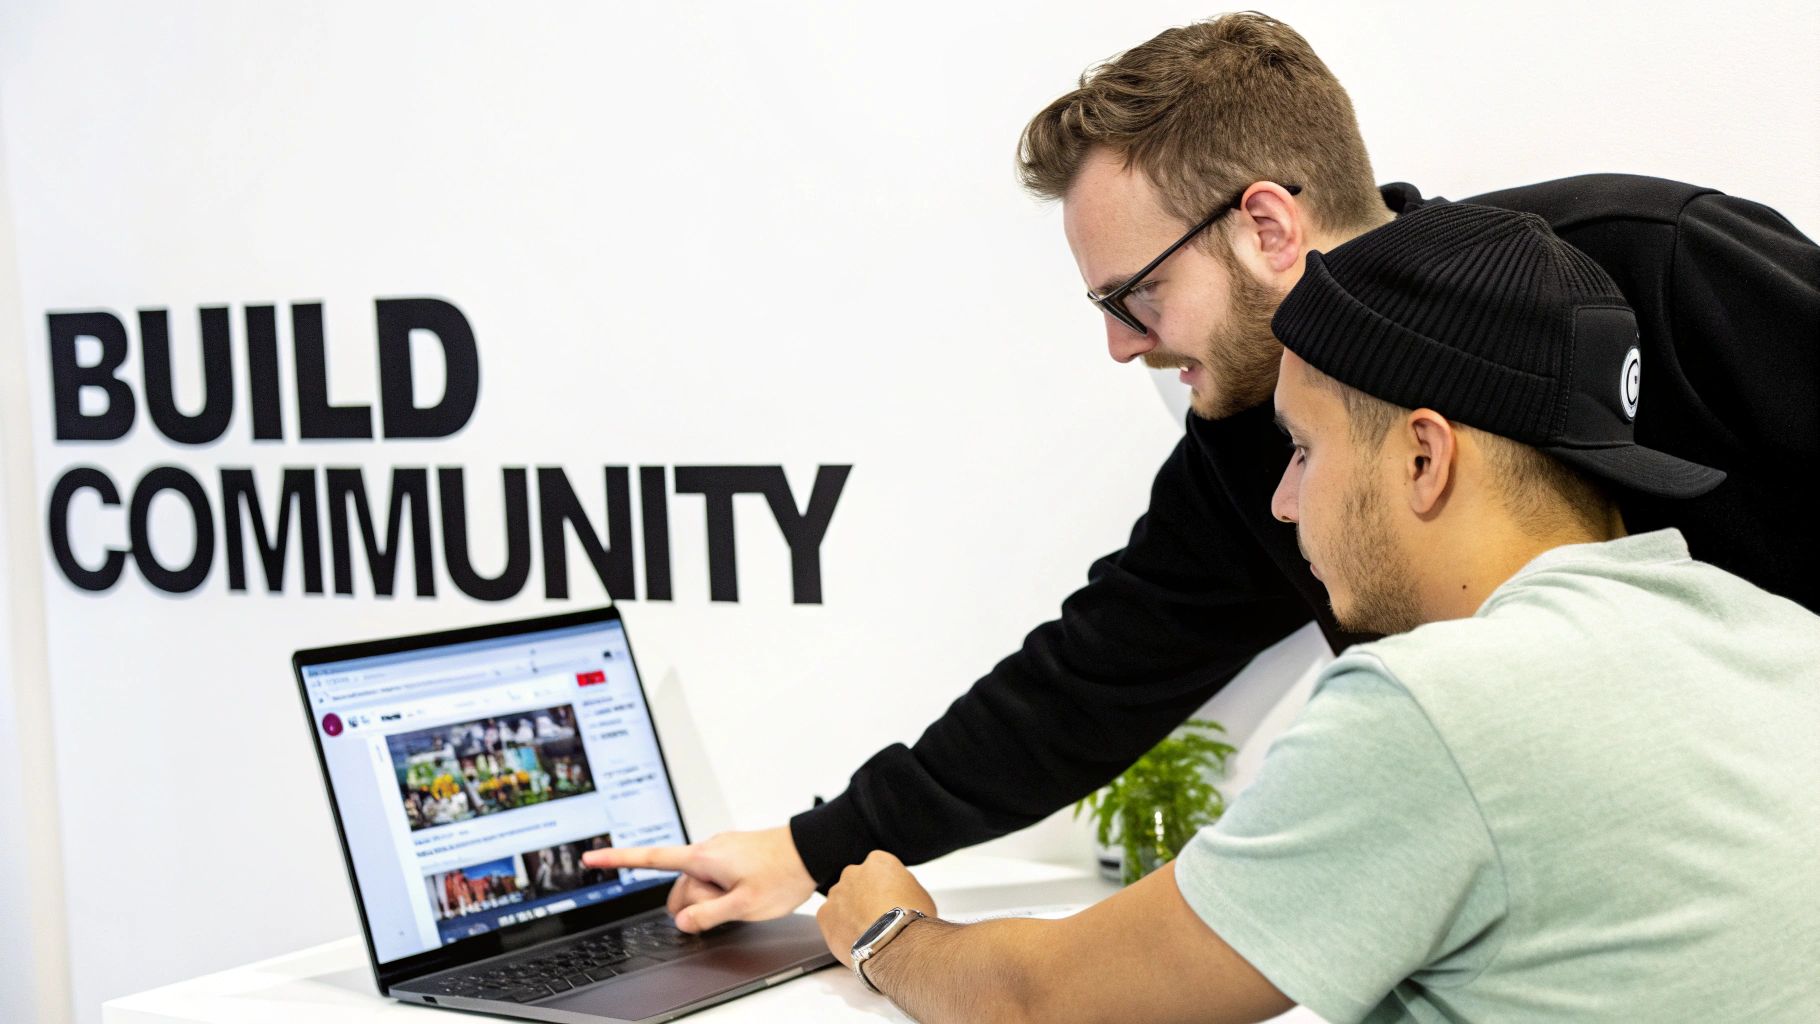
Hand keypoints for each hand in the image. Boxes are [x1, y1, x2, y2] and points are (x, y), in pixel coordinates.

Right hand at [579, 825, 815, 932]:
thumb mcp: (744, 905)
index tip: (589, 858)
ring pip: (699, 885)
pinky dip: (723, 890)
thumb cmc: (783, 872)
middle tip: (730, 905)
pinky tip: (746, 891)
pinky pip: (715, 878)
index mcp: (702, 857)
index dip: (616, 860)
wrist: (813, 849)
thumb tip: (682, 922)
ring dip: (713, 898)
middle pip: (679, 886)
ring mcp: (719, 851)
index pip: (650, 859)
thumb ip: (708, 915)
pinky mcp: (732, 854)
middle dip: (695, 903)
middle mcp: (706, 849)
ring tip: (744, 896)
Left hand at [816, 850, 936, 967]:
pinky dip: (838, 929)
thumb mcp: (920, 895)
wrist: (894, 944)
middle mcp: (854, 872)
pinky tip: (854, 940)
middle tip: (876, 919)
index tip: (890, 901)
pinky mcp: (824, 914)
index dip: (885, 888)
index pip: (879, 869)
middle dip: (864, 898)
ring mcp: (837, 893)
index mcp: (879, 862)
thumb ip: (903, 888)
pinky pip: (829, 919)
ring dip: (850, 913)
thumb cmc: (911, 921)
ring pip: (841, 901)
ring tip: (866, 934)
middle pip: (857, 883)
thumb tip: (901, 896)